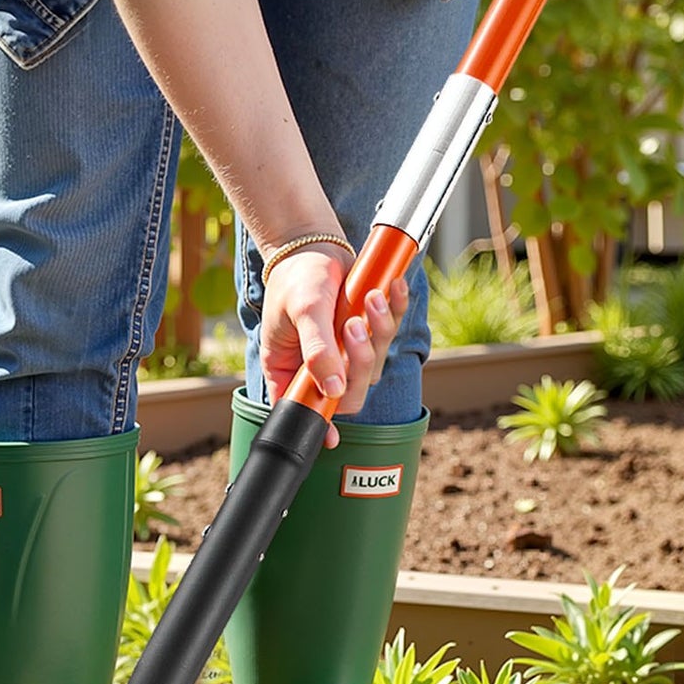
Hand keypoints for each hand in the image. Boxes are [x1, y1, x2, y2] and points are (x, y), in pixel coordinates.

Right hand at [260, 246, 410, 447]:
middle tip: (354, 325)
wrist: (313, 246)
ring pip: (373, 363)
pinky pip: (388, 332)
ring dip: (379, 330)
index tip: (331, 437)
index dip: (319, 425)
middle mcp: (318, 367)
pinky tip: (391, 289)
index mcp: (289, 369)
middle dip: (359, 360)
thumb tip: (331, 389)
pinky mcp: (367, 332)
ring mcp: (344, 352)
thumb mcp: (304, 311)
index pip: (305, 407)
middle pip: (349, 390)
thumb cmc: (297, 277)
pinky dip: (394, 310)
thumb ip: (317, 350)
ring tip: (371, 297)